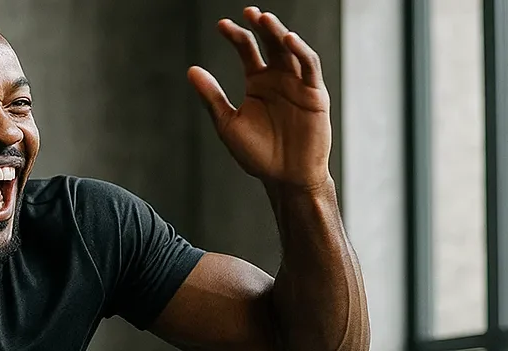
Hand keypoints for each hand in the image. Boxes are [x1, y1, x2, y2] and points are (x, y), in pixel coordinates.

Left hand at [189, 7, 331, 190]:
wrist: (285, 178)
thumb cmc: (258, 154)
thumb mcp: (228, 123)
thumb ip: (212, 97)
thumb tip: (191, 71)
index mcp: (258, 82)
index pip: (247, 50)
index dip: (235, 35)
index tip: (221, 25)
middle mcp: (278, 78)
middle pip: (270, 43)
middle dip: (260, 26)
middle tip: (248, 12)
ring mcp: (298, 84)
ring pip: (290, 50)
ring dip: (278, 33)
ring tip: (264, 20)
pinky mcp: (315, 94)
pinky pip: (309, 67)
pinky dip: (300, 51)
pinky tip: (288, 40)